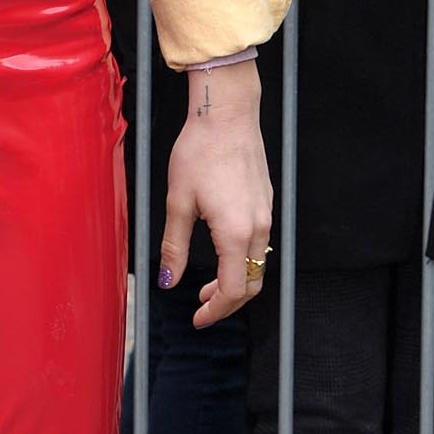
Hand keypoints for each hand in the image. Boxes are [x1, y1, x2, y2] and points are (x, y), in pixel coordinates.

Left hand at [158, 57, 272, 327]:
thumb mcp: (178, 203)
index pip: (232, 290)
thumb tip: (167, 281)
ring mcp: (266, 215)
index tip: (197, 319)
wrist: (227, 115)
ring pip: (257, 266)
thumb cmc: (199, 151)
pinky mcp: (266, 204)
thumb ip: (174, 247)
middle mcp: (258, 228)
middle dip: (226, 303)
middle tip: (201, 309)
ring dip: (234, 283)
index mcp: (235, 232)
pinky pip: (259, 246)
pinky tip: (221, 256)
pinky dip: (242, 262)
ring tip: (205, 286)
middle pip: (251, 284)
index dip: (214, 311)